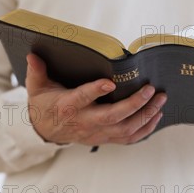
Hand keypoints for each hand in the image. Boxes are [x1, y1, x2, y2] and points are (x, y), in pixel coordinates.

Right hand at [25, 53, 166, 144]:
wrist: (45, 130)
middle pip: (112, 117)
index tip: (111, 82)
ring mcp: (96, 133)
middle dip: (134, 104)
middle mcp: (84, 122)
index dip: (95, 91)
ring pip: (125, 129)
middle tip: (151, 89)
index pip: (82, 99)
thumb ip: (36, 71)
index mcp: (68, 106)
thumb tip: (33, 54)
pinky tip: (156, 116)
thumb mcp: (36, 87)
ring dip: (146, 115)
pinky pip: (129, 138)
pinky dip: (145, 129)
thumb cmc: (44, 104)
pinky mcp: (105, 138)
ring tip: (160, 99)